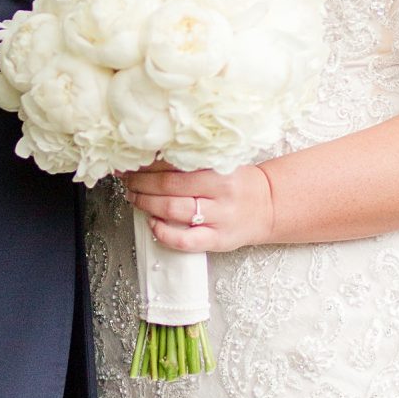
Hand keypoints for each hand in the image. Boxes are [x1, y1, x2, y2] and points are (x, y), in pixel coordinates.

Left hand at [120, 163, 275, 253]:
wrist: (270, 206)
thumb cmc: (240, 183)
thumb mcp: (223, 164)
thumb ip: (194, 162)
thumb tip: (153, 156)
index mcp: (220, 170)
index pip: (176, 164)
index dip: (148, 164)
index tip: (131, 161)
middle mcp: (220, 193)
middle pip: (170, 187)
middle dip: (142, 183)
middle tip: (127, 180)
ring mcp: (219, 218)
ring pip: (174, 210)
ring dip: (146, 203)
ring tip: (134, 197)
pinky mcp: (218, 240)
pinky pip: (185, 241)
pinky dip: (164, 233)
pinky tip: (153, 224)